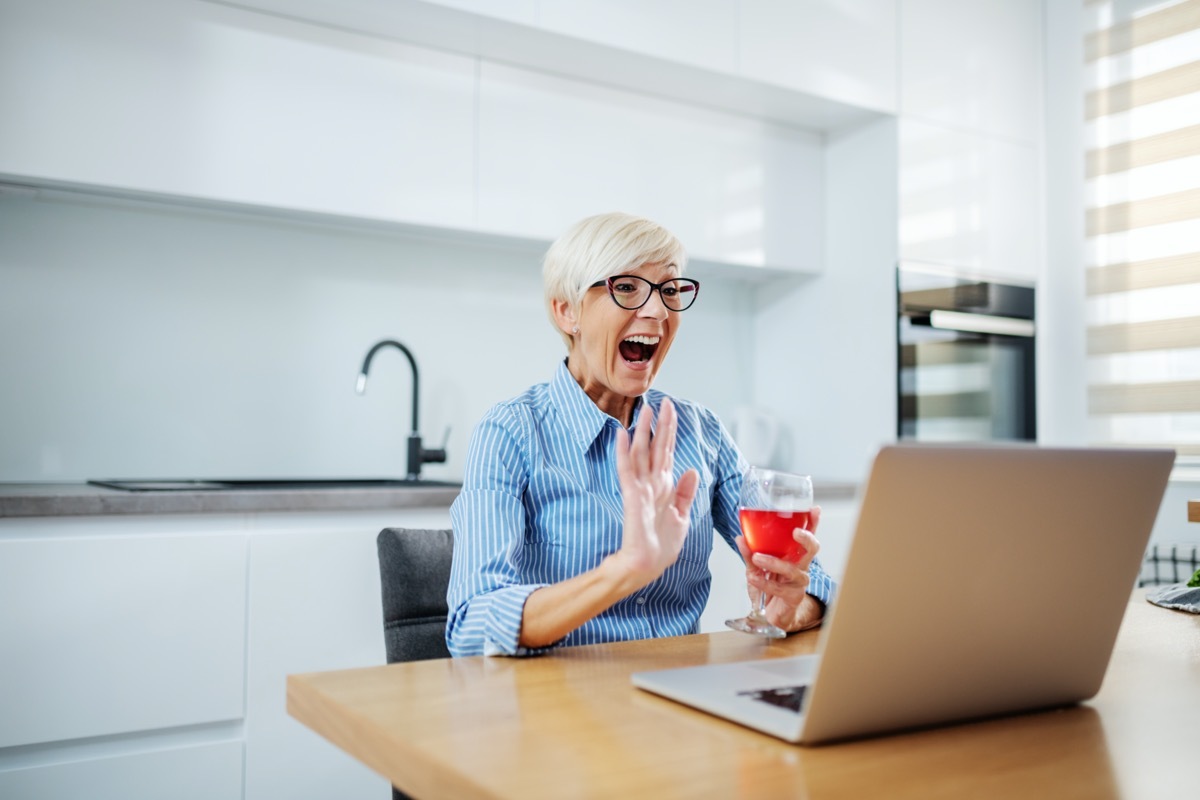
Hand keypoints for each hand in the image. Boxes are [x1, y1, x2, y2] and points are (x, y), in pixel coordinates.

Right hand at [612, 397, 699, 590]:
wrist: (646, 566)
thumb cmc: (660, 546)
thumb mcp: (682, 517)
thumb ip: (685, 493)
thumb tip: (692, 469)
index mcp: (664, 487)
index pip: (667, 452)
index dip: (670, 431)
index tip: (673, 411)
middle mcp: (652, 483)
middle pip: (655, 447)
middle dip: (660, 424)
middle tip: (662, 401)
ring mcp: (641, 488)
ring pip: (641, 452)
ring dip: (643, 431)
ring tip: (645, 410)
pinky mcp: (632, 496)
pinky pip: (627, 469)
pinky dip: (624, 451)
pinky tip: (622, 434)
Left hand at [735, 505, 824, 632]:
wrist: (770, 615)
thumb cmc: (769, 588)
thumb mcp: (756, 568)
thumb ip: (749, 554)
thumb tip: (740, 537)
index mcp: (794, 554)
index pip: (807, 535)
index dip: (813, 522)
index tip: (815, 509)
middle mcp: (800, 566)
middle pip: (812, 549)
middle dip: (807, 538)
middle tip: (795, 532)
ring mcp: (799, 581)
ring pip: (793, 569)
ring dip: (774, 562)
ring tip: (758, 558)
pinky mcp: (794, 597)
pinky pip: (780, 588)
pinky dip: (764, 583)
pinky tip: (754, 579)